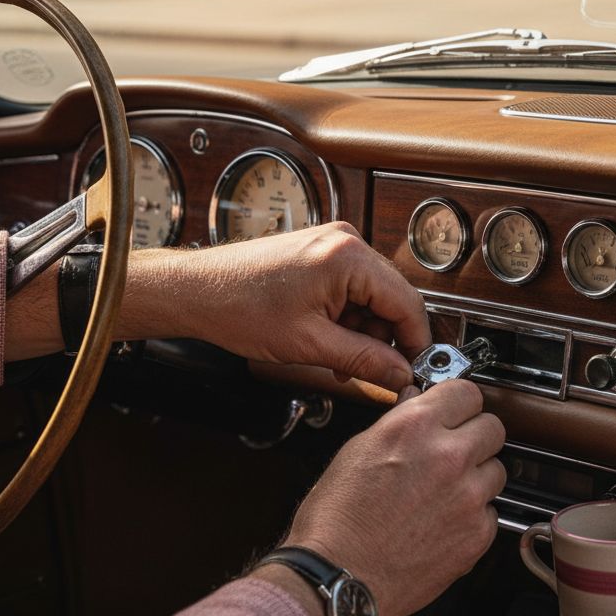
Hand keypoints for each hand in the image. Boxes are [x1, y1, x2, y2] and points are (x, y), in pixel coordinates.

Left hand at [118, 222, 431, 389]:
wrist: (197, 292)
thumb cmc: (238, 307)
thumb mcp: (310, 345)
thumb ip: (365, 360)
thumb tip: (400, 373)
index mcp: (348, 256)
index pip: (408, 302)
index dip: (416, 343)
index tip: (417, 370)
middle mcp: (345, 242)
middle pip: (391, 300)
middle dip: (382, 340)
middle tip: (367, 371)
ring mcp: (332, 245)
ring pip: (371, 298)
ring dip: (361, 333)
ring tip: (335, 358)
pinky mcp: (320, 254)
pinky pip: (351, 290)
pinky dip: (345, 320)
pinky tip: (326, 341)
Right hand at [277, 381, 506, 615]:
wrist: (340, 576)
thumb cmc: (337, 519)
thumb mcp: (357, 451)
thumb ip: (397, 422)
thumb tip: (415, 403)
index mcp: (415, 427)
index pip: (467, 393)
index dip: (458, 403)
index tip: (454, 412)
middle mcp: (448, 457)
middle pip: (493, 428)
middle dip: (473, 436)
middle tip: (452, 451)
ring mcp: (468, 498)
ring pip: (497, 471)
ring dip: (477, 476)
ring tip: (443, 493)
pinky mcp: (477, 535)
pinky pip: (491, 513)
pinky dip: (473, 516)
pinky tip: (442, 522)